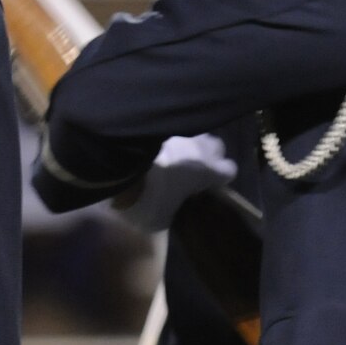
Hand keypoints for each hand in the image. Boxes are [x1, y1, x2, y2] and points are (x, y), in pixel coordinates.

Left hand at [115, 134, 236, 232]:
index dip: (220, 178)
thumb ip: (172, 211)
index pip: (229, 170)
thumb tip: (168, 211)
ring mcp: (176, 133)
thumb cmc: (147, 199)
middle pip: (215, 145)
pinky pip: (166, 132)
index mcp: (207, 170)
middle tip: (192, 169)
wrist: (115, 169)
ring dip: (185, 145)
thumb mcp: (161, 219)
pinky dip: (163, 141)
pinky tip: (150, 153)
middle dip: (207, 155)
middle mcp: (198, 147)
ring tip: (170, 159)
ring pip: (191, 134)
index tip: (209, 186)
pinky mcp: (153, 125)